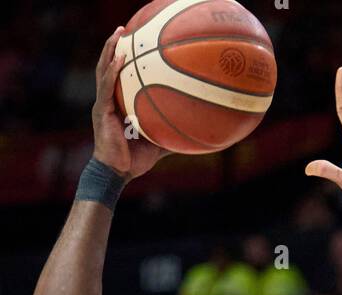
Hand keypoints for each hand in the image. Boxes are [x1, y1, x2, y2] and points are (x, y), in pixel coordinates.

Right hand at [92, 30, 167, 179]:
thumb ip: (170, 135)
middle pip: (108, 67)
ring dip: (110, 50)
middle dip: (114, 46)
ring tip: (119, 33)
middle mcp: (108, 101)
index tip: (133, 43)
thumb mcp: (156, 145)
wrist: (116, 174)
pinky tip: (120, 57)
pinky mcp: (102, 111)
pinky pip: (106, 86)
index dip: (122, 60)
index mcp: (117, 105)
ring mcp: (103, 104)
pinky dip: (112, 71)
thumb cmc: (133, 161)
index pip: (118, 78)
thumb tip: (194, 136)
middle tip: (124, 29)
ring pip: (103, 70)